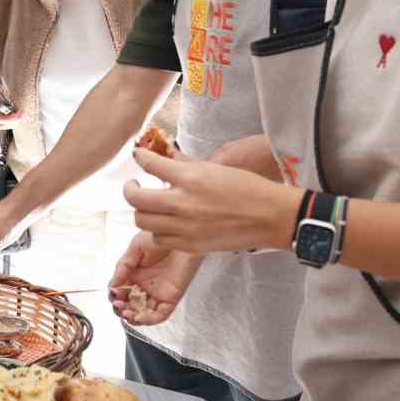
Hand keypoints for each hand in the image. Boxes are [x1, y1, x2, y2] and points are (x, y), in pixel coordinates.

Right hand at [107, 232, 204, 324]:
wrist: (183, 234)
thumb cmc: (161, 237)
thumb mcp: (136, 247)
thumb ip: (123, 266)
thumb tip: (112, 285)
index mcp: (135, 274)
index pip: (121, 292)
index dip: (115, 296)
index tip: (114, 294)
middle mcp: (145, 286)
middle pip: (129, 305)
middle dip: (121, 308)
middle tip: (118, 305)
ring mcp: (158, 293)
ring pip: (143, 313)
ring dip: (132, 317)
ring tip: (126, 312)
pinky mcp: (171, 298)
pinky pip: (159, 315)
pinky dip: (149, 319)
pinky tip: (139, 317)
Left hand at [124, 149, 301, 254]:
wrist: (269, 217)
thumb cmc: (248, 188)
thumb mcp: (215, 168)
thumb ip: (186, 164)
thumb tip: (166, 155)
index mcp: (190, 178)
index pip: (150, 163)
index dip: (139, 157)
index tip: (138, 155)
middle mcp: (182, 203)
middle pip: (136, 199)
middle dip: (130, 189)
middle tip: (134, 186)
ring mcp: (184, 227)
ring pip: (142, 221)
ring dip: (142, 211)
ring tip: (149, 206)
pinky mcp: (190, 246)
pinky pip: (159, 239)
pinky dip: (157, 230)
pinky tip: (164, 223)